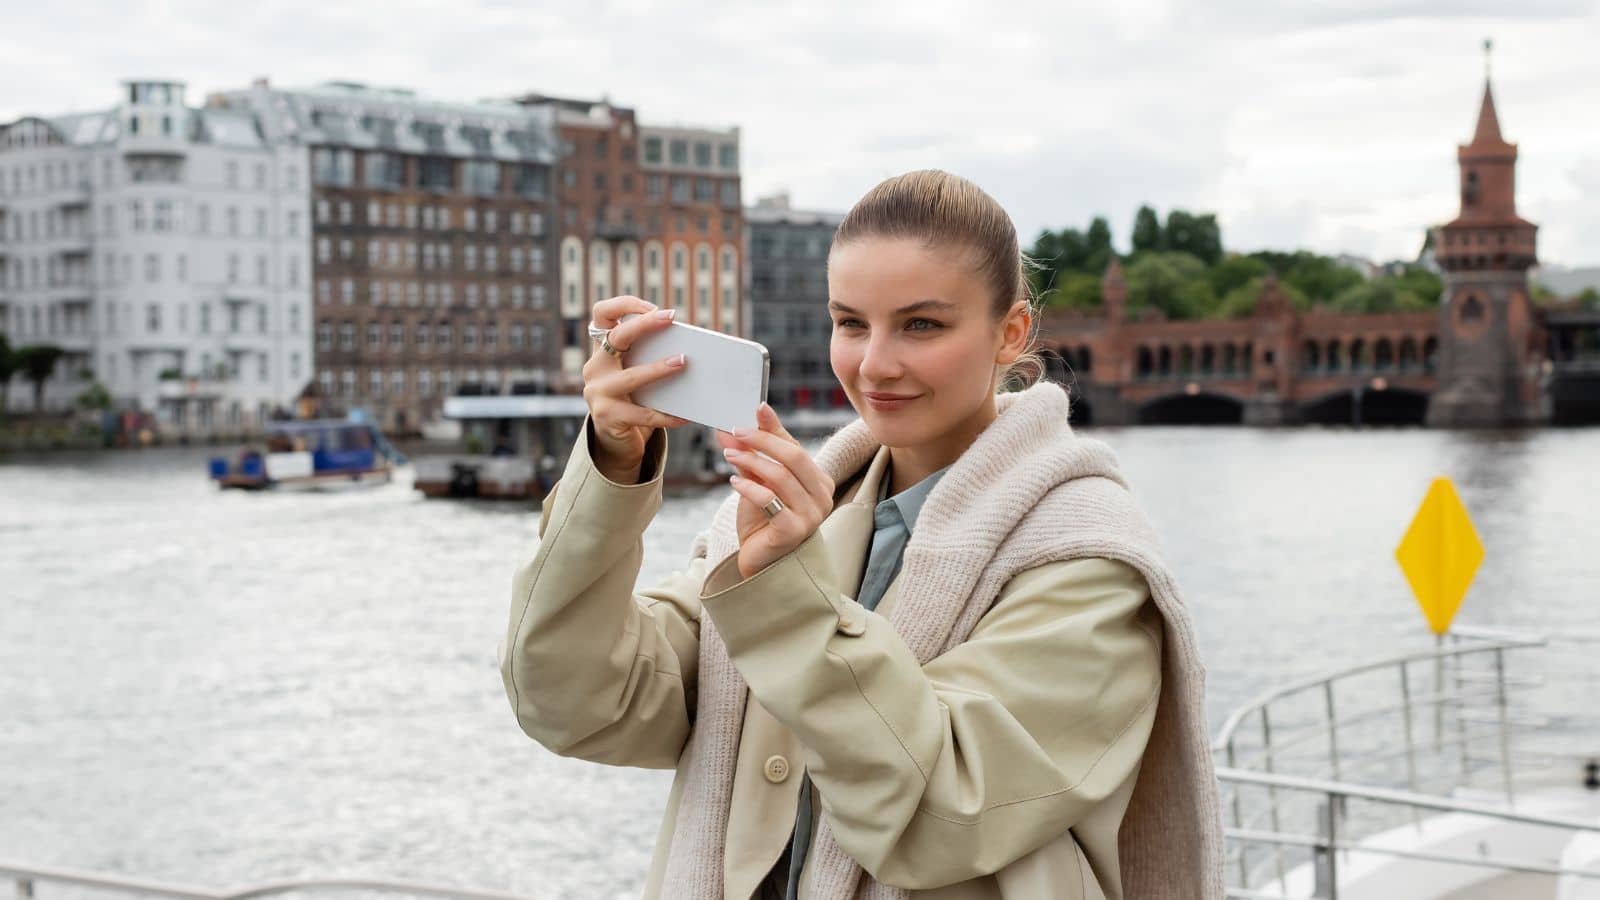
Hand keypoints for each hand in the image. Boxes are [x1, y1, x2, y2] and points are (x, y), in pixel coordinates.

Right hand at [581, 295, 691, 481]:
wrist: (616, 442)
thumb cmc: (635, 401)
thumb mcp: (637, 374)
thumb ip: (649, 358)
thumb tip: (688, 348)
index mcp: (603, 351)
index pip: (602, 314)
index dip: (624, 305)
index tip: (652, 307)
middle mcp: (595, 367)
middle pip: (617, 336)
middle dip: (645, 324)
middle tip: (671, 317)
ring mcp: (597, 392)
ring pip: (631, 377)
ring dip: (659, 368)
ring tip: (683, 362)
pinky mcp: (607, 417)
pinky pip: (642, 414)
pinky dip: (666, 415)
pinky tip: (684, 416)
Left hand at [716, 404, 834, 579]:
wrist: (759, 560)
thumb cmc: (762, 520)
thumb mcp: (759, 482)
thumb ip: (752, 455)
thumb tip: (733, 427)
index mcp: (820, 481)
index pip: (796, 447)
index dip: (772, 429)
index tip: (753, 411)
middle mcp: (823, 497)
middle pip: (794, 457)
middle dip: (762, 441)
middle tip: (735, 431)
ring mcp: (811, 516)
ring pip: (781, 477)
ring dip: (751, 461)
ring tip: (729, 454)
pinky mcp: (794, 531)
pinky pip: (770, 501)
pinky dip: (749, 487)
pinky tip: (733, 481)